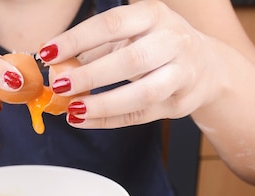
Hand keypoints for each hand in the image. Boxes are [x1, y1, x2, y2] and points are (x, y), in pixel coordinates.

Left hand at [38, 0, 220, 127]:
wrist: (207, 65)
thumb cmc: (156, 44)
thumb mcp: (131, 33)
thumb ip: (95, 47)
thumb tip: (54, 63)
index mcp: (153, 15)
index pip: (113, 24)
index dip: (78, 39)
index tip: (48, 52)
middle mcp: (172, 41)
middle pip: (131, 60)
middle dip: (91, 75)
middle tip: (60, 85)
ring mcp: (181, 74)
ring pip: (143, 93)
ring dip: (103, 104)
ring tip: (72, 109)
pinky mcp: (179, 103)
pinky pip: (141, 116)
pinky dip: (109, 120)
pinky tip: (84, 120)